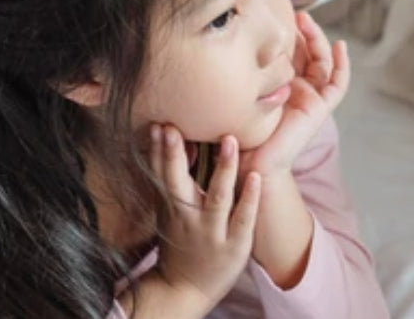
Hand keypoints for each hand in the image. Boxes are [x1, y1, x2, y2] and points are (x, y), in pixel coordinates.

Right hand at [147, 124, 261, 313]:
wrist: (185, 289)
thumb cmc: (180, 240)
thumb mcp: (168, 211)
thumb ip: (170, 179)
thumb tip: (170, 140)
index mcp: (170, 206)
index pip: (161, 173)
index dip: (158, 150)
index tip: (158, 124)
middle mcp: (187, 216)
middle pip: (178, 183)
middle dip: (174, 156)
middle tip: (175, 128)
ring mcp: (211, 231)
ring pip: (216, 197)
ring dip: (223, 169)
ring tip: (230, 140)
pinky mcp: (235, 244)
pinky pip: (242, 218)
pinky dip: (249, 198)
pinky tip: (255, 177)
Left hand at [239, 12, 349, 179]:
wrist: (249, 162)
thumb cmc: (235, 132)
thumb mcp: (234, 95)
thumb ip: (234, 75)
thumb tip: (215, 45)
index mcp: (278, 86)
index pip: (288, 53)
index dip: (287, 35)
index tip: (274, 16)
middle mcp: (297, 90)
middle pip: (307, 53)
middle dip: (303, 32)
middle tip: (295, 14)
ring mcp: (310, 97)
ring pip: (322, 62)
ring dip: (318, 40)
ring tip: (307, 21)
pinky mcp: (320, 107)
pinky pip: (338, 84)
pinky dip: (343, 65)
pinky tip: (341, 45)